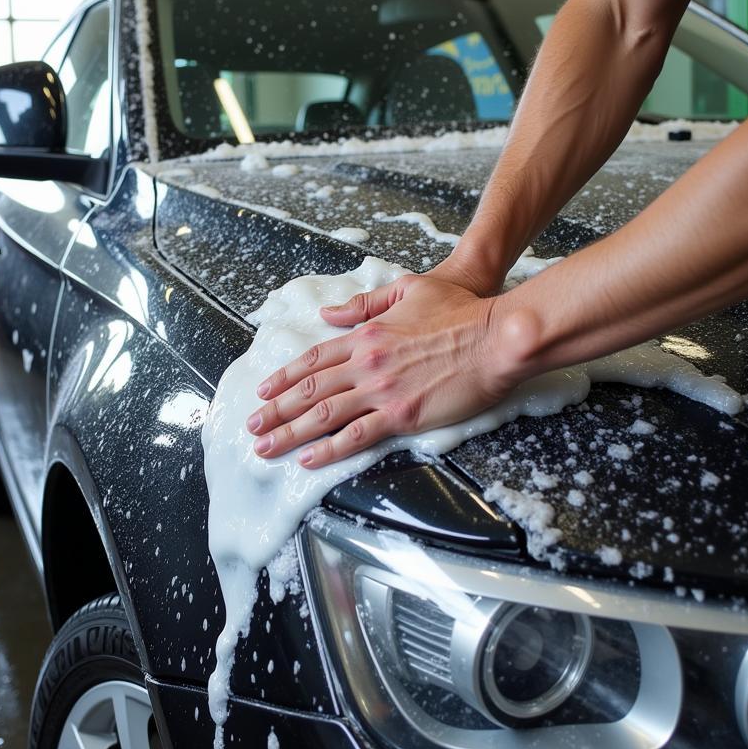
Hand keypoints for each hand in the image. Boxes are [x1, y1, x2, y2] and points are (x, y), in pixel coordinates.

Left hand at [245, 273, 518, 467]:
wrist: (495, 337)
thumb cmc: (461, 310)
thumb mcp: (408, 288)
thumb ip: (366, 303)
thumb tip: (330, 313)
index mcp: (366, 335)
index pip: (314, 359)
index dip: (285, 377)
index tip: (264, 390)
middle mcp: (365, 363)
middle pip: (309, 390)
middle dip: (275, 410)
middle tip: (252, 426)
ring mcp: (381, 390)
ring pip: (322, 415)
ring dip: (289, 434)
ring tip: (265, 448)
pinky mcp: (401, 415)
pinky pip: (356, 436)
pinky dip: (328, 450)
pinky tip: (308, 460)